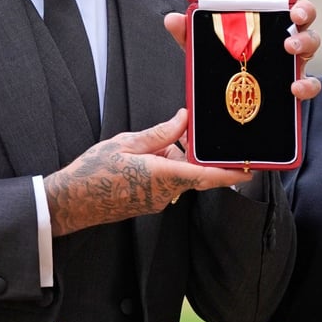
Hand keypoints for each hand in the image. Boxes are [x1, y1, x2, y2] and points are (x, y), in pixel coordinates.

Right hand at [44, 109, 252, 235]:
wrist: (70, 202)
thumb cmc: (93, 172)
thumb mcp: (126, 143)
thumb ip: (160, 133)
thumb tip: (183, 119)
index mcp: (163, 176)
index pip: (206, 176)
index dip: (231, 174)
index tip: (250, 169)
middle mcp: (165, 193)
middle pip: (195, 172)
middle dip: (198, 154)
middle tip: (197, 133)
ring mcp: (157, 201)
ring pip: (181, 176)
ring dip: (177, 157)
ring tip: (161, 139)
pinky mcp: (149, 202)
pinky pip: (168, 182)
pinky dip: (167, 166)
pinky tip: (150, 153)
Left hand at [163, 0, 320, 100]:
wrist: (231, 99)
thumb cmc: (224, 60)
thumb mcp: (203, 44)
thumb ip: (190, 31)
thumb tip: (173, 19)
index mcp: (266, 15)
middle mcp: (284, 31)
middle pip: (305, 12)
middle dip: (305, 9)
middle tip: (294, 14)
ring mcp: (294, 56)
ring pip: (312, 41)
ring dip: (305, 41)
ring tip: (290, 47)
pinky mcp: (296, 80)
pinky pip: (311, 82)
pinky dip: (307, 84)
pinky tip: (295, 86)